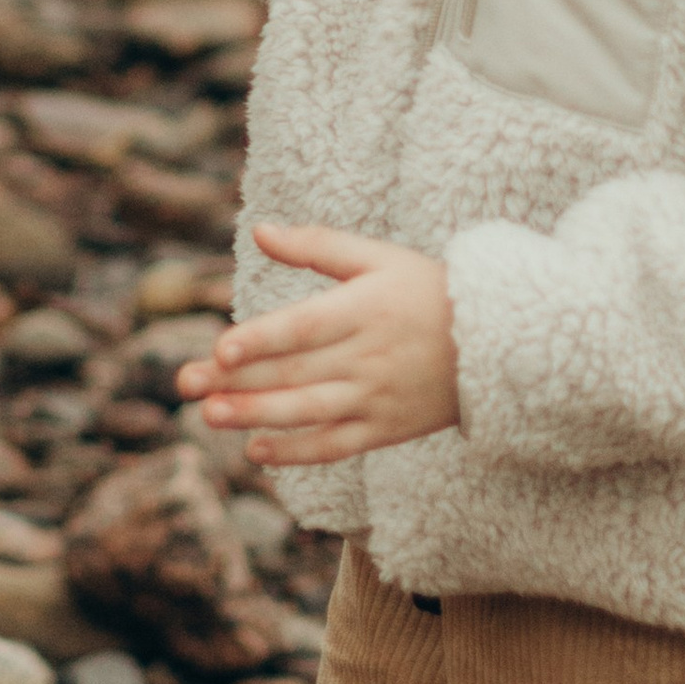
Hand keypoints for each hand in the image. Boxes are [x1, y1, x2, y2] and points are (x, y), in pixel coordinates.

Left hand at [177, 225, 459, 463]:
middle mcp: (368, 357)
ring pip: (309, 411)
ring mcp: (377, 398)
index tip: (221, 349)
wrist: (499, 345)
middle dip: (237, 381)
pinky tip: (256, 450)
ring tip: (210, 416)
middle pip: (294, 372)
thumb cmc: (428, 291)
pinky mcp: (385, 429)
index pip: (304, 328)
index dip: (262, 340)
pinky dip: (298, 452)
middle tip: (185, 384)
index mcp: (363, 309)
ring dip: (257, 416)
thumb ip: (318, 246)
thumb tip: (260, 231)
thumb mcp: (378, 257)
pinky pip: (336, 445)